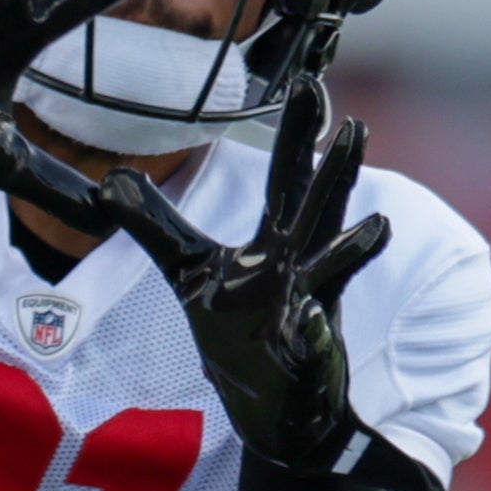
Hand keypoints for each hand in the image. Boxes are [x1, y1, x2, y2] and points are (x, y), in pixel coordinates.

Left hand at [101, 76, 388, 471]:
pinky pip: (312, 342)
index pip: (286, 179)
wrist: (272, 408)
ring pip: (331, 272)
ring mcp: (307, 312)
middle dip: (334, 170)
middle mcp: (299, 269)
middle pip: (317, 210)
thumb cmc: (238, 333)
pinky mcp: (303, 358)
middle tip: (355, 125)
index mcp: (277, 244)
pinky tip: (314, 320)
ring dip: (350, 249)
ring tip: (378, 225)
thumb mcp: (188, 271)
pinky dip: (314, 332)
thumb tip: (112, 180)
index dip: (296, 133)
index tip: (309, 82)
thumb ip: (157, 226)